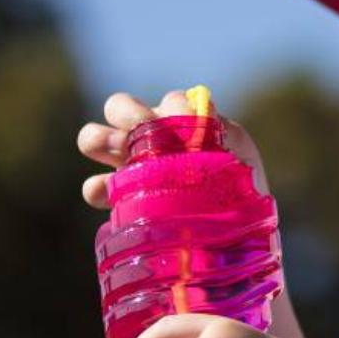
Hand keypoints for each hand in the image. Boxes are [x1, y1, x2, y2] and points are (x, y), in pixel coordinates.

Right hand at [76, 90, 271, 207]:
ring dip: (98, 139)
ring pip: (99, 138)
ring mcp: (133, 164)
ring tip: (102, 150)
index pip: (174, 103)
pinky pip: (97, 186)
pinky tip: (101, 194)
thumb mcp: (240, 161)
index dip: (173, 109)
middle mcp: (154, 136)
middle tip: (135, 128)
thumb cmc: (242, 187)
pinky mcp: (120, 196)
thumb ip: (227, 138)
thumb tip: (208, 116)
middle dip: (126, 113)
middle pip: (123, 108)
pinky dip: (96, 187)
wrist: (234, 234)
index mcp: (187, 122)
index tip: (181, 121)